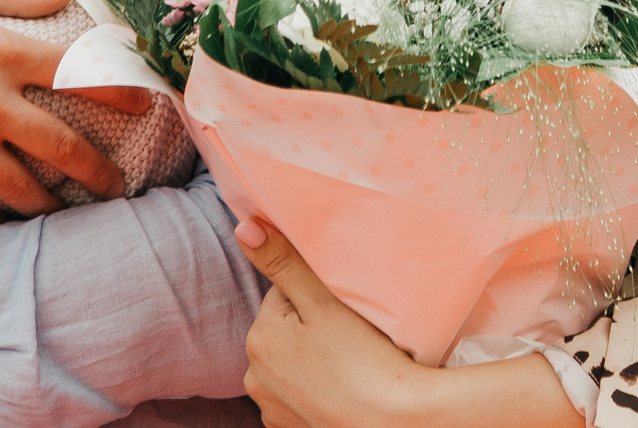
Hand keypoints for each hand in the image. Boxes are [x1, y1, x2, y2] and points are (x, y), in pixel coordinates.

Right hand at [0, 0, 125, 227]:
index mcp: (1, 50)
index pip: (78, 74)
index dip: (119, 91)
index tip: (144, 105)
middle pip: (64, 147)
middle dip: (98, 171)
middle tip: (117, 186)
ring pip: (22, 190)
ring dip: (49, 205)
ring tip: (65, 212)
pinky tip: (3, 221)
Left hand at [237, 221, 581, 427]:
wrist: (394, 422)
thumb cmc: (363, 359)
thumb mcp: (323, 302)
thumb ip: (283, 263)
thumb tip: (243, 227)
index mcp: (258, 338)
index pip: (284, 296)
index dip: (317, 296)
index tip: (344, 309)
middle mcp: (253, 376)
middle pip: (286, 331)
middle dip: (312, 328)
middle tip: (350, 337)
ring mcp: (270, 408)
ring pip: (293, 364)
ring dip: (314, 359)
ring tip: (350, 363)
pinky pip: (299, 395)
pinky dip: (317, 389)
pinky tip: (342, 388)